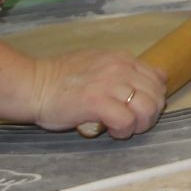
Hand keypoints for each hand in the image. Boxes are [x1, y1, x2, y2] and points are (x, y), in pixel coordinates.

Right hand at [30, 48, 166, 138]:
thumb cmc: (60, 80)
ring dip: (140, 124)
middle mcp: (120, 68)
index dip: (154, 97)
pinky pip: (128, 121)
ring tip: (123, 128)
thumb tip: (141, 83)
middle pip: (157, 96)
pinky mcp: (98, 102)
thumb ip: (120, 71)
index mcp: (122, 59)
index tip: (139, 108)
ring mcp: (110, 84)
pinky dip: (123, 131)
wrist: (31, 86)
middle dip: (150, 114)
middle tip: (132, 123)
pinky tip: (111, 131)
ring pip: (148, 109)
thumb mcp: (97, 64)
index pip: (159, 78)